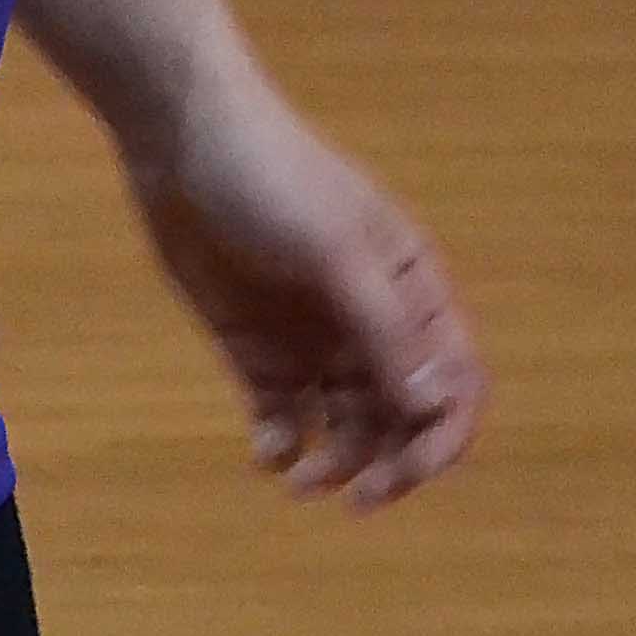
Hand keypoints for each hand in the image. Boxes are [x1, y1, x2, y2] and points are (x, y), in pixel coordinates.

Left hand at [129, 87, 484, 511]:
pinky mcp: (258, 349)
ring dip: (334, 464)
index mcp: (412, 289)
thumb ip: (386, 329)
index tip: (404, 471)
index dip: (442, 436)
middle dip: (388, 465)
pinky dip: (281, 445)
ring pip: (346, 428)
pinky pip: (285, 418)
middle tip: (354, 498)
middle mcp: (372, 322)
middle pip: (403, 418)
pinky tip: (265, 450)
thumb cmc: (274, 179)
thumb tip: (436, 407)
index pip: (455, 380)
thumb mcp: (336, 251)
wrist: (181, 138)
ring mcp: (314, 338)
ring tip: (295, 478)